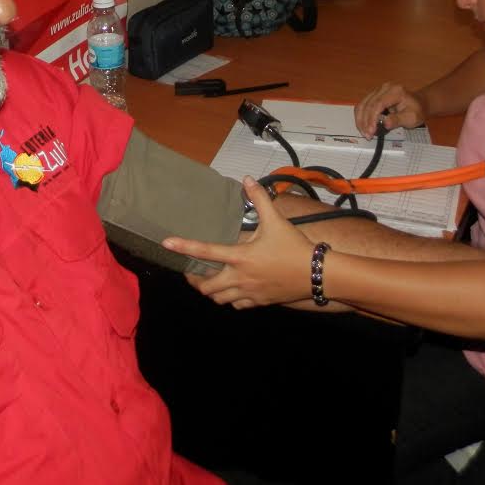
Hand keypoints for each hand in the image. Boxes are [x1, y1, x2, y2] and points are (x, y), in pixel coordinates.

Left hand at [165, 177, 315, 308]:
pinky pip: (237, 305)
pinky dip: (231, 300)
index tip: (167, 243)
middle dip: (195, 280)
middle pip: (207, 287)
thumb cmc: (295, 246)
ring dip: (212, 291)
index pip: (205, 251)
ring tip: (210, 281)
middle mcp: (240, 278)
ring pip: (220, 299)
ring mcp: (249, 293)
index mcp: (240, 257)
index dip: (184, 247)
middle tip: (192, 271)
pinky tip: (234, 290)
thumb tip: (247, 180)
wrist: (317, 273)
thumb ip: (260, 199)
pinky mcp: (260, 302)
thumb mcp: (276, 220)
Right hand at [355, 83, 426, 136]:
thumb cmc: (417, 111)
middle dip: (365, 121)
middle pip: (368, 104)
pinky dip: (361, 117)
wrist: (419, 103)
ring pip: (362, 104)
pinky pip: (363, 105)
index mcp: (395, 91)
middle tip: (367, 136)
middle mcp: (384, 88)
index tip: (371, 131)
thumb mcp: (412, 118)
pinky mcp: (374, 95)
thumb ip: (398, 120)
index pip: (378, 103)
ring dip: (360, 120)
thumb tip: (385, 124)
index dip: (372, 118)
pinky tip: (364, 126)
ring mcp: (378, 90)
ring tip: (365, 133)